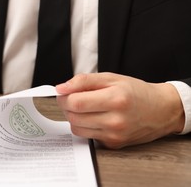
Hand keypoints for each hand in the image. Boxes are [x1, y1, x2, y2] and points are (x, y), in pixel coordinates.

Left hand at [56, 72, 184, 148]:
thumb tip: (61, 88)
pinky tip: (96, 118)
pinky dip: (85, 126)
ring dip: (74, 117)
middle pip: (73, 117)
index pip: (75, 102)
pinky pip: (87, 136)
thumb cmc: (136, 92)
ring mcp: (115, 135)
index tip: (63, 92)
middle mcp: (116, 120)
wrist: (160, 110)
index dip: (64, 97)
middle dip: (67, 106)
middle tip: (73, 98)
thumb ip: (83, 81)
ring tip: (85, 107)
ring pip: (77, 129)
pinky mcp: (113, 144)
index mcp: (115, 99)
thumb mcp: (111, 78)